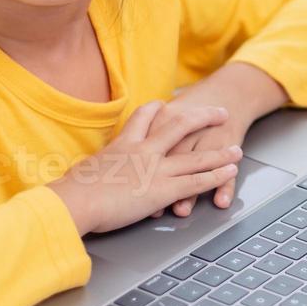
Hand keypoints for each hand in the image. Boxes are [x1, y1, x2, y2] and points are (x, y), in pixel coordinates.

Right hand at [47, 100, 241, 234]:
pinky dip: (216, 175)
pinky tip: (229, 172)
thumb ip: (94, 168)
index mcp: (122, 143)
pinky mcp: (163, 190)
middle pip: (180, 124)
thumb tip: (83, 174)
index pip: (145, 116)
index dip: (160, 108)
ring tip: (236, 148)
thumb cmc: (70, 191)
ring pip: (196, 154)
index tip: (169, 103)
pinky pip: (196, 181)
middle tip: (218, 113)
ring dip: (219, 151)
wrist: (73, 202)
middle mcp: (143, 150)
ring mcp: (156, 169)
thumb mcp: (82, 170)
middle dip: (202, 117)